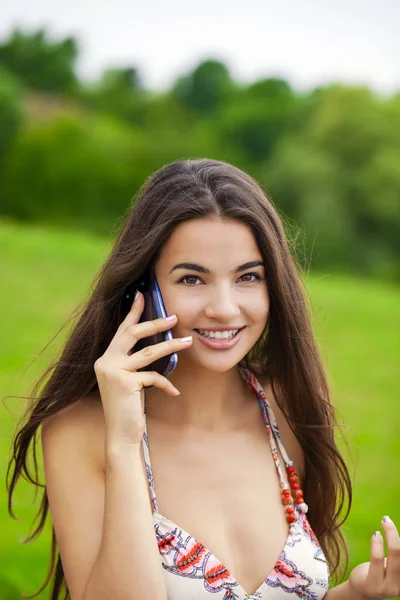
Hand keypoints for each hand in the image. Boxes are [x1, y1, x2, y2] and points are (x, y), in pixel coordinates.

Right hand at [94, 291, 191, 444]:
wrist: (121, 435)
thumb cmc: (129, 408)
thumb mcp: (132, 381)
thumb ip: (137, 363)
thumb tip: (158, 344)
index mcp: (106, 359)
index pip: (121, 330)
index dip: (132, 312)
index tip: (142, 294)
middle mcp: (105, 362)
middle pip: (132, 334)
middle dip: (155, 323)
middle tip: (175, 317)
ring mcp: (113, 372)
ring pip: (148, 353)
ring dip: (171, 347)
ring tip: (188, 342)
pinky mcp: (124, 383)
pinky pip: (153, 376)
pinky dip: (166, 383)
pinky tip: (174, 392)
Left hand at [348, 516, 399, 598]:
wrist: (362, 592)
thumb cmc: (382, 573)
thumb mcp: (393, 564)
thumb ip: (397, 553)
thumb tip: (392, 526)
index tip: (392, 524)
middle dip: (395, 534)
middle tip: (387, 519)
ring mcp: (388, 588)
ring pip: (394, 555)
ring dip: (390, 534)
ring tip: (384, 521)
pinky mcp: (373, 585)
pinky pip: (377, 559)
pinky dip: (378, 544)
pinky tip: (376, 534)